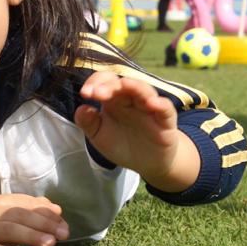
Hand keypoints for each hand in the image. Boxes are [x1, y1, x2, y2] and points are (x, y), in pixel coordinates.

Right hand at [0, 194, 68, 245]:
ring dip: (31, 236)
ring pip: (9, 230)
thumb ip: (35, 211)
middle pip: (20, 216)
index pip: (27, 205)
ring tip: (50, 243)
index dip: (46, 214)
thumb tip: (57, 210)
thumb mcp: (15, 217)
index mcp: (2, 202)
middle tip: (62, 234)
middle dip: (43, 224)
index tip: (63, 225)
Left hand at [75, 72, 198, 191]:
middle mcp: (131, 100)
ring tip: (124, 85)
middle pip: (123, 84)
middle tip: (97, 93)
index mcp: (114, 100)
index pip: (105, 82)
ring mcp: (149, 109)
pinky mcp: (165, 121)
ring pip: (144, 91)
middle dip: (110, 86)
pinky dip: (160, 104)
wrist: (147, 163)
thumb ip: (88, 123)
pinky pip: (165, 109)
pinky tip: (152, 103)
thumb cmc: (122, 144)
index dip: (95, 83)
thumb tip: (80, 109)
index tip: (85, 93)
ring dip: (135, 86)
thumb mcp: (99, 136)